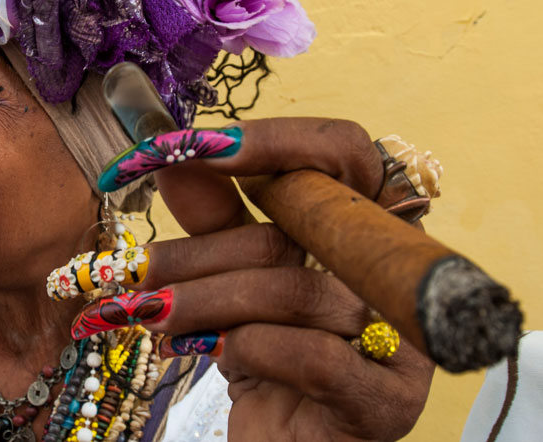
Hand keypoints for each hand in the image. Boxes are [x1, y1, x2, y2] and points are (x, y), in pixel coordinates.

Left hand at [68, 118, 434, 440]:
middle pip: (301, 227)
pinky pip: (312, 354)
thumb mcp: (235, 285)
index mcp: (371, 231)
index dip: (274, 141)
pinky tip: (213, 356)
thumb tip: (178, 156)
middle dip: (201, 249)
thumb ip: (218, 220)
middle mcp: (401, 275)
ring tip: (148, 315)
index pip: (345, 151)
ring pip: (293, 290)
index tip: (187, 150)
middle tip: (135, 269)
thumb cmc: (268, 365)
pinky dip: (248, 351)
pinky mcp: (391, 401)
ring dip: (204, 302)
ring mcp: (407, 340)